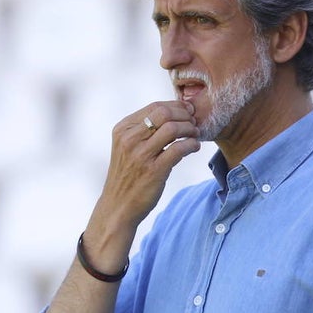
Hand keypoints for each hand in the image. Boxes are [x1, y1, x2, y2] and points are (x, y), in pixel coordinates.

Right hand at [96, 100, 200, 230]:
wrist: (118, 207)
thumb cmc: (127, 176)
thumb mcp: (126, 147)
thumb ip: (142, 130)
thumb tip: (172, 113)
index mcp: (123, 129)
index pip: (155, 107)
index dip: (176, 106)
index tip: (187, 111)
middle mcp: (129, 139)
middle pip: (164, 113)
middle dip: (184, 115)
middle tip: (194, 122)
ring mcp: (141, 155)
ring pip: (173, 129)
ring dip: (190, 129)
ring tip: (195, 134)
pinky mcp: (154, 170)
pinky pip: (179, 149)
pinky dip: (192, 145)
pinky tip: (194, 147)